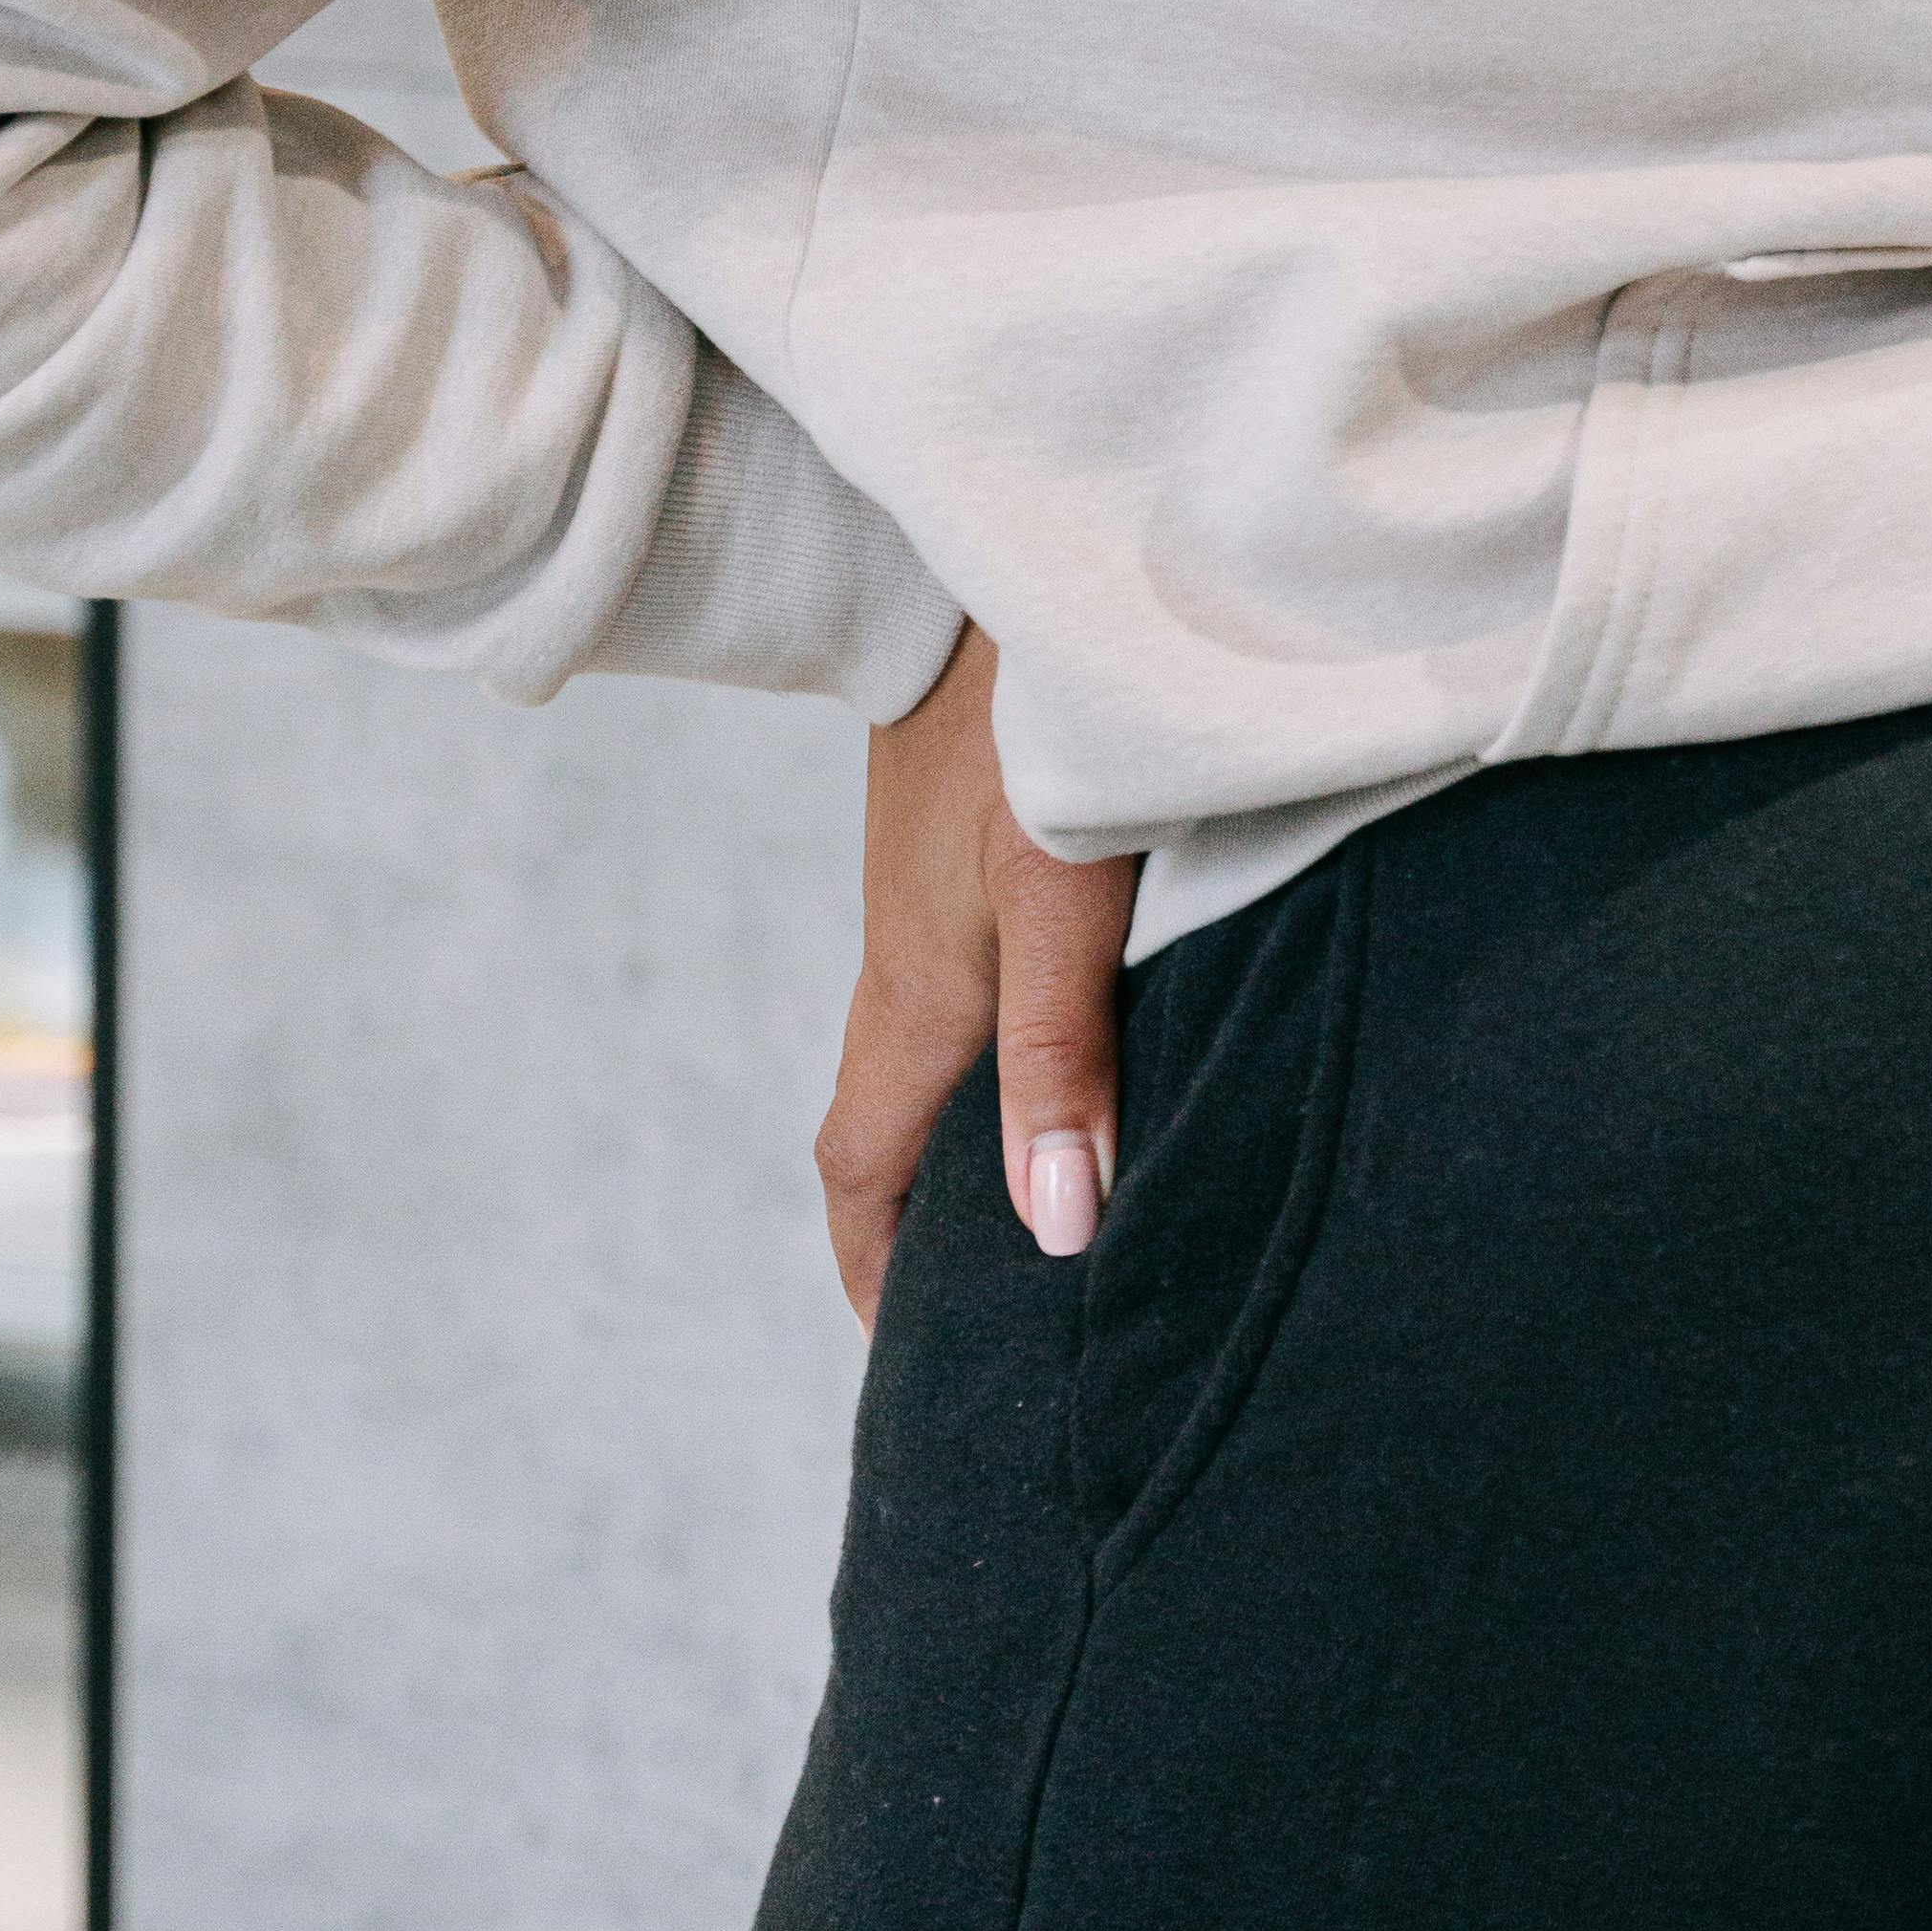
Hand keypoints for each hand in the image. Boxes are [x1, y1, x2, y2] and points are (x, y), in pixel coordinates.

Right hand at [812, 623, 1138, 1326]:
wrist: (1012, 568)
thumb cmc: (1042, 731)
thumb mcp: (1067, 902)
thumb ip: (1062, 1058)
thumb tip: (1056, 1233)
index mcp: (917, 997)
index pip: (861, 1170)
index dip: (875, 1272)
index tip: (912, 1362)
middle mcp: (908, 959)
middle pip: (888, 1123)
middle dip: (915, 1228)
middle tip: (982, 1315)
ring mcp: (933, 897)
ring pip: (928, 1051)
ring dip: (958, 1136)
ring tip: (1033, 1205)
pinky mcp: (968, 844)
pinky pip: (966, 984)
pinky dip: (995, 1052)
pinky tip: (1069, 1048)